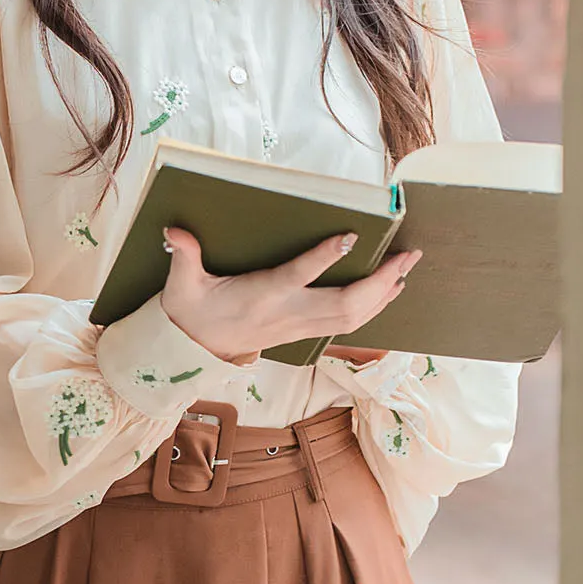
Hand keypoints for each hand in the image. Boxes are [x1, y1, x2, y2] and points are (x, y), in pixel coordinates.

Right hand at [160, 227, 422, 363]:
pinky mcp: (304, 332)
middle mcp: (288, 314)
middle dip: (380, 282)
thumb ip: (184, 257)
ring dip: (384, 294)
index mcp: (262, 296)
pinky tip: (389, 290)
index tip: (351, 237)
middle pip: (343, 305)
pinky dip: (373, 308)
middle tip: (408, 255)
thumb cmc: (191, 312)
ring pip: (353, 318)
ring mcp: (299, 326)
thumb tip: (174, 233)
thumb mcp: (182, 285)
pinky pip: (348, 325)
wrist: (194, 350)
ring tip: (407, 268)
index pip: (298, 276)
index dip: (325, 258)